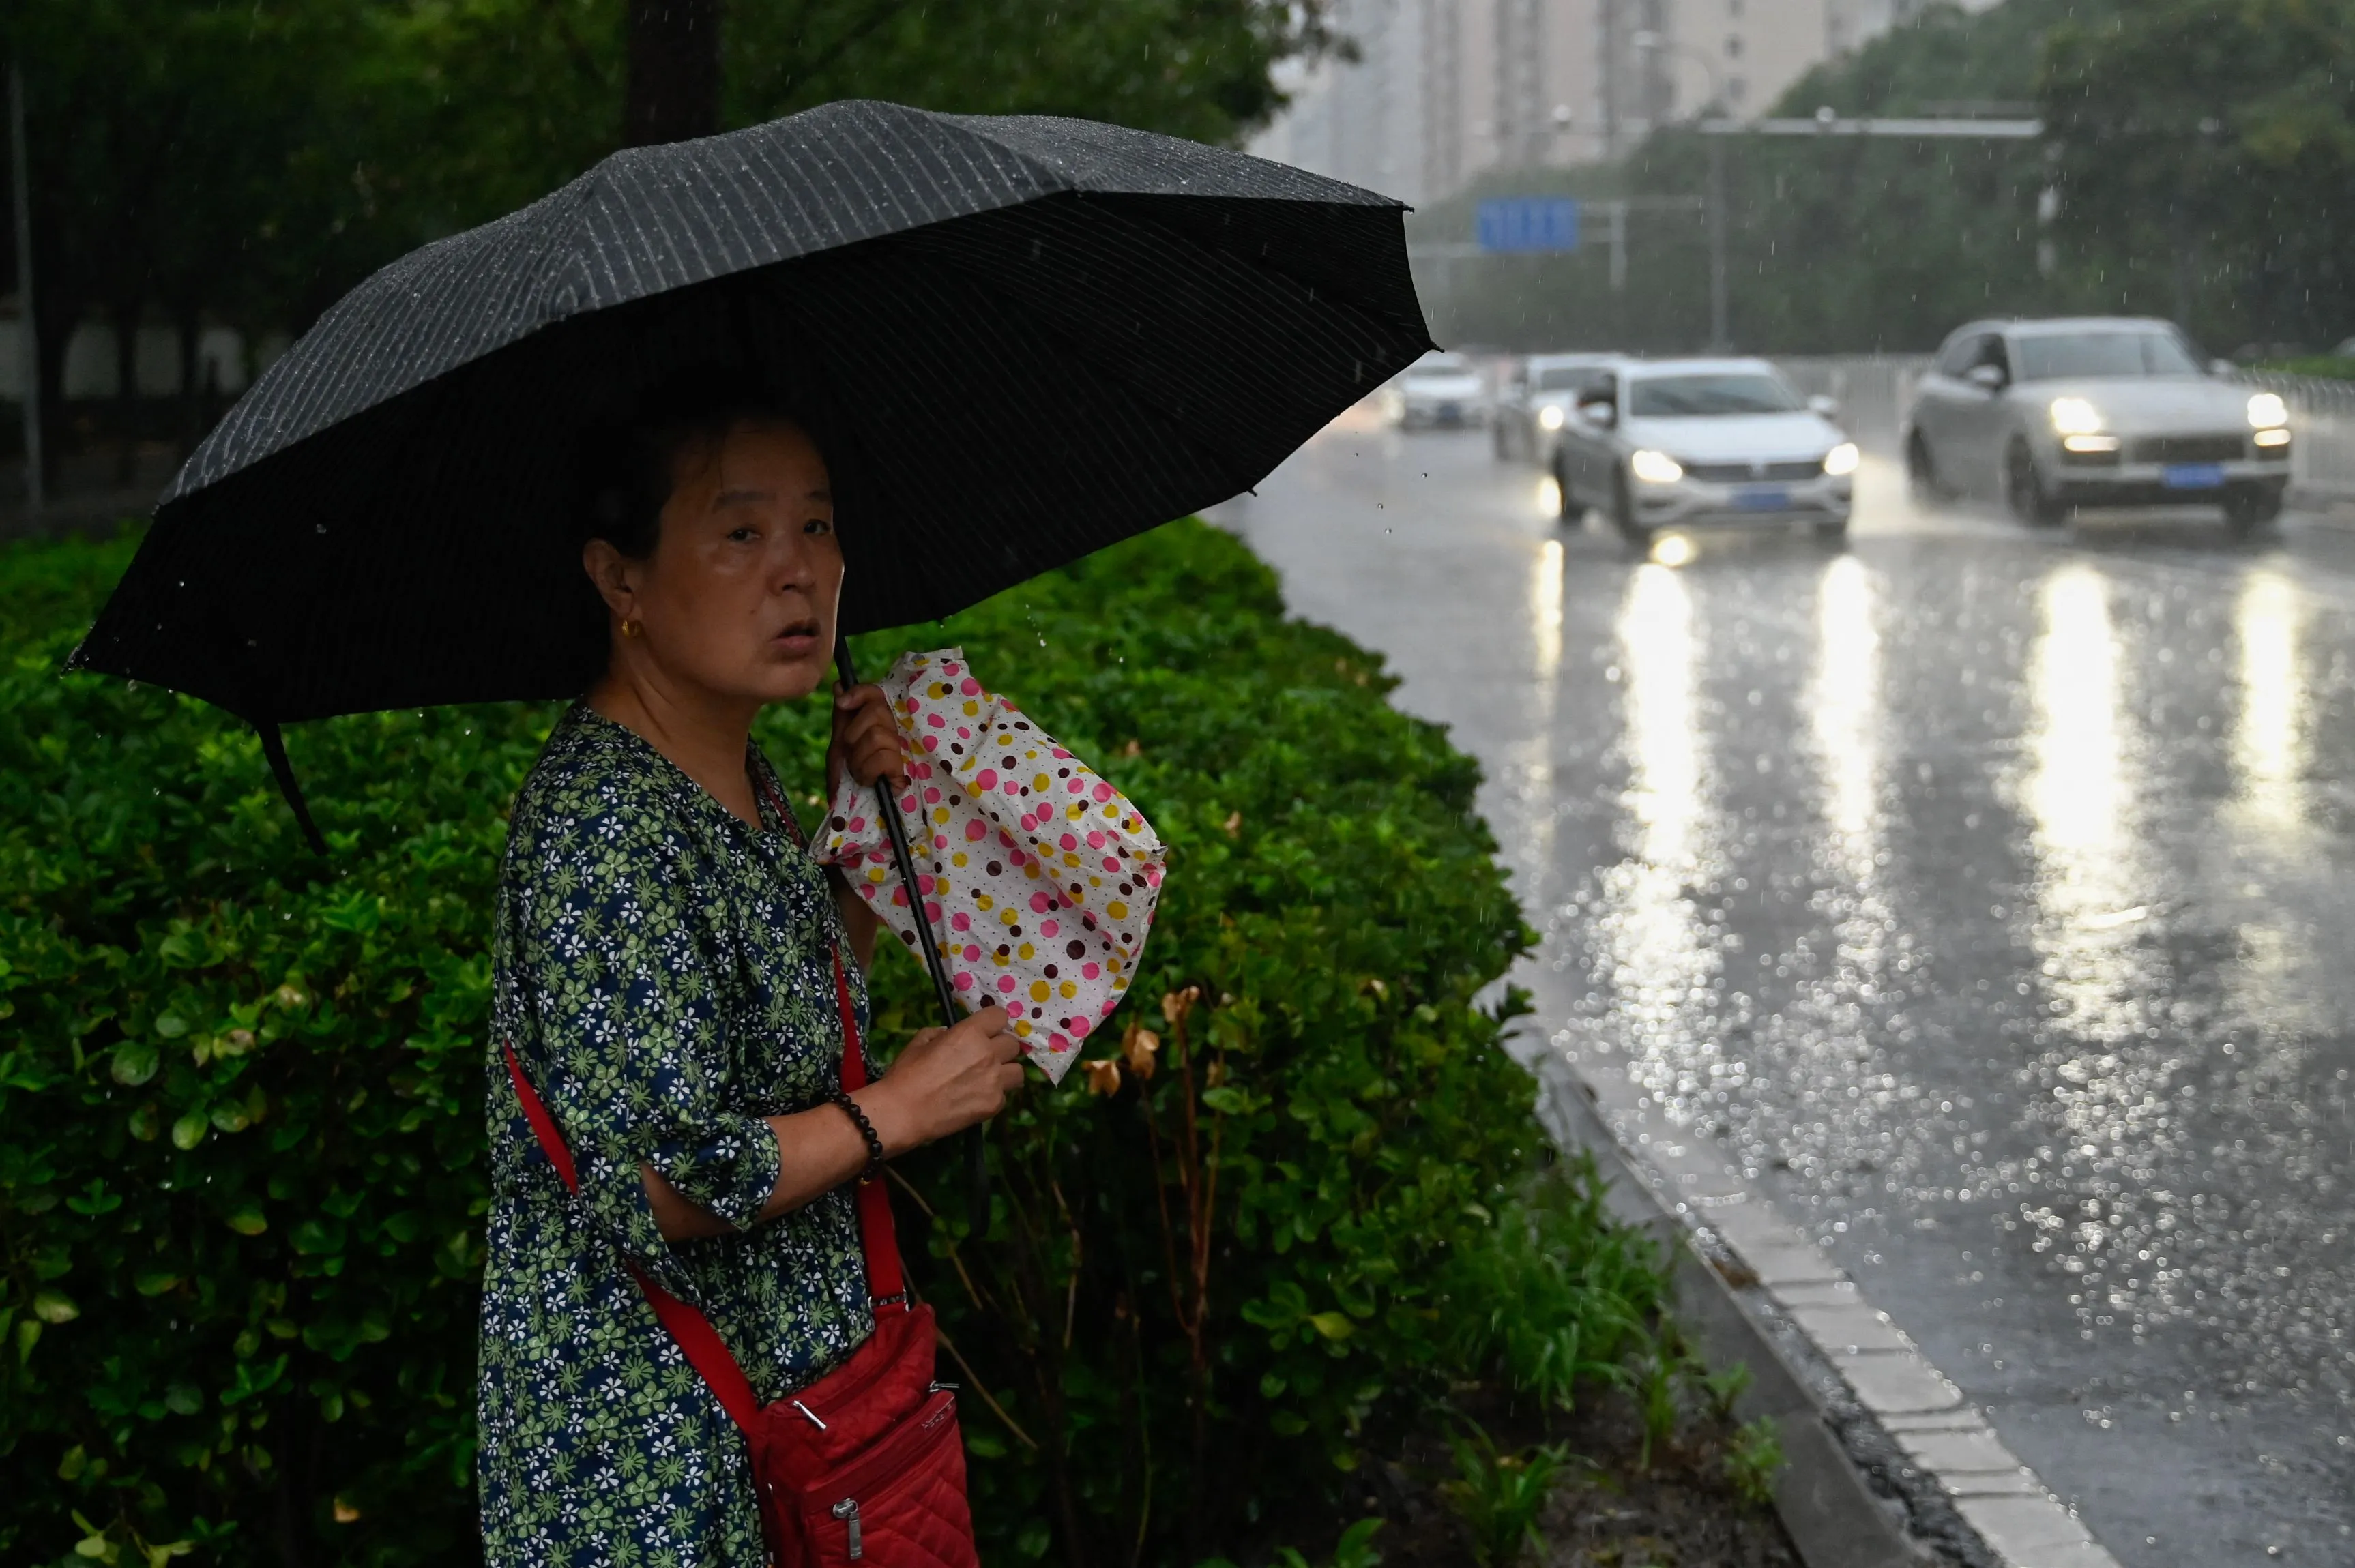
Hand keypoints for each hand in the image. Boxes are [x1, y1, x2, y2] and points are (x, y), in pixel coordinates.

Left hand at [827, 682, 908, 800]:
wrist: (852, 808)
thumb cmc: (847, 776)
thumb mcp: (838, 745)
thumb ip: (840, 716)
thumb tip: (838, 685)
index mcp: (874, 722)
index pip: (875, 693)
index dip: (860, 693)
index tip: (841, 704)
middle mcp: (890, 730)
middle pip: (877, 711)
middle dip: (854, 735)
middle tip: (850, 753)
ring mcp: (899, 748)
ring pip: (877, 736)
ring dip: (859, 758)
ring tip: (858, 772)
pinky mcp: (904, 769)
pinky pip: (886, 758)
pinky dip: (869, 771)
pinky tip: (869, 781)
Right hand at [856, 1007, 1022, 1152]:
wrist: (904, 1112)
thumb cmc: (907, 1073)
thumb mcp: (920, 1041)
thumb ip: (941, 1032)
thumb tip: (950, 1034)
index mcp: (970, 1033)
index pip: (1000, 1015)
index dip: (992, 1022)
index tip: (986, 1030)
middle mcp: (988, 1053)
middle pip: (1013, 1044)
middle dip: (1000, 1047)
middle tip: (984, 1057)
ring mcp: (995, 1080)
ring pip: (1018, 1070)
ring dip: (1005, 1071)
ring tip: (989, 1078)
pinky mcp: (995, 1104)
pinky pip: (1005, 1094)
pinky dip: (994, 1095)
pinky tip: (976, 1099)